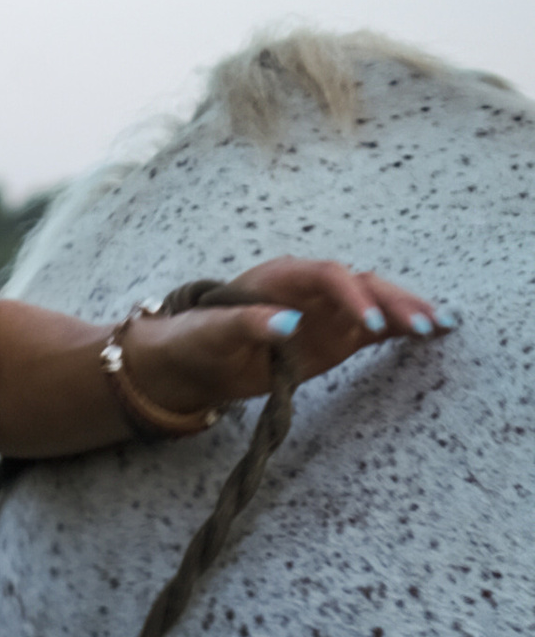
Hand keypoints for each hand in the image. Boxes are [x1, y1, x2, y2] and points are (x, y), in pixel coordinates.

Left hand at [125, 261, 456, 419]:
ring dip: (407, 312)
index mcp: (283, 276)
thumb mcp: (214, 330)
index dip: (352, 296)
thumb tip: (288, 323)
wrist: (195, 360)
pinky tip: (431, 331)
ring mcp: (327, 312)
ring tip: (441, 324)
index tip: (370, 324)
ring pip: (375, 304)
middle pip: (361, 285)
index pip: (328, 276)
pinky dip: (401, 329)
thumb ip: (249, 322)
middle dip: (394, 302)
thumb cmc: (200, 336)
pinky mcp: (336, 336)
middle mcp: (311, 289)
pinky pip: (374, 328)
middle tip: (424, 324)